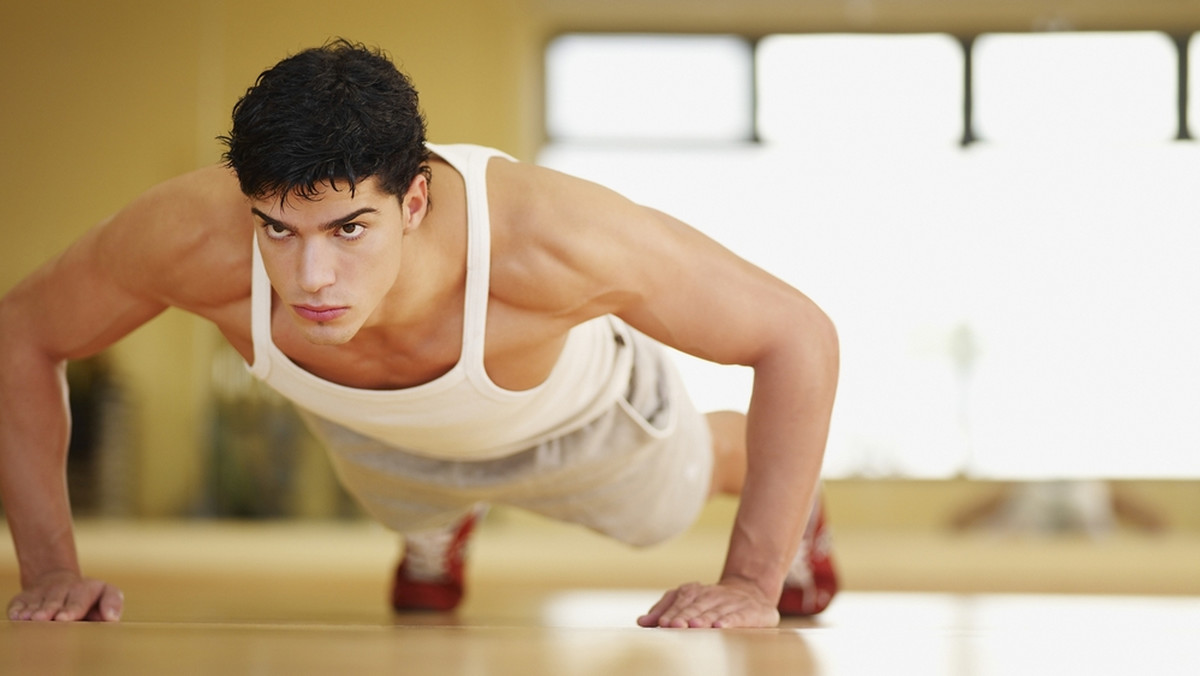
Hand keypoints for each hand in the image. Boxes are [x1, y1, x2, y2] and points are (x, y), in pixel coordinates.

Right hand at [7, 571, 122, 621]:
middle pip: (57, 600)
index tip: (65, 618)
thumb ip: (113, 604)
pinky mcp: (25, 596)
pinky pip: (19, 602)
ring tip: (33, 619)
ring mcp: (43, 590)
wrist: (59, 582)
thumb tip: (112, 617)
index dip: (73, 608)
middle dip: (52, 609)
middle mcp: (64, 587)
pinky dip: (18, 609)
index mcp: (87, 588)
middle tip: (47, 618)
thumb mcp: (106, 595)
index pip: (81, 598)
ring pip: (39, 602)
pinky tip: (18, 616)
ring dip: (35, 611)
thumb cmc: (89, 598)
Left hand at [637, 580, 779, 628]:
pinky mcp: (752, 611)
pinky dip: (730, 621)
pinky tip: (721, 627)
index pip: (681, 600)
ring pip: (716, 611)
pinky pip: (740, 616)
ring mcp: (733, 601)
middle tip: (674, 625)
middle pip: (697, 606)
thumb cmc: (713, 602)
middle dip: (685, 616)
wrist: (752, 591)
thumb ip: (665, 609)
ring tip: (694, 626)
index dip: (672, 611)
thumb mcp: (689, 601)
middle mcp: (713, 594)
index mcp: (696, 591)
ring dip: (705, 619)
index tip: (662, 622)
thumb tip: (641, 621)